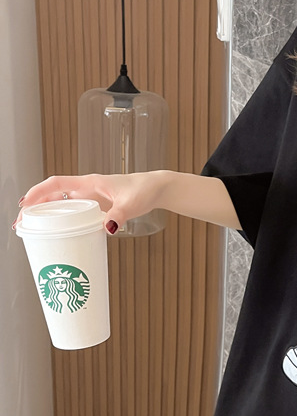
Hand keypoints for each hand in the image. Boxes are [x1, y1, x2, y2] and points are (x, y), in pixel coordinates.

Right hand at [13, 172, 164, 234]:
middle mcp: (86, 189)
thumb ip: (120, 215)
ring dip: (46, 214)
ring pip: (61, 204)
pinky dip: (62, 220)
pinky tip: (57, 232)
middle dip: (35, 208)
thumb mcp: (132, 203)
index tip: (24, 204)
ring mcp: (91, 198)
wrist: (157, 189)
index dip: (38, 192)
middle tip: (21, 224)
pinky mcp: (97, 207)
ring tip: (31, 230)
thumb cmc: (145, 190)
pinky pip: (74, 212)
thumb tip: (107, 228)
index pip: (56, 183)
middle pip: (53, 195)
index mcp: (90, 183)